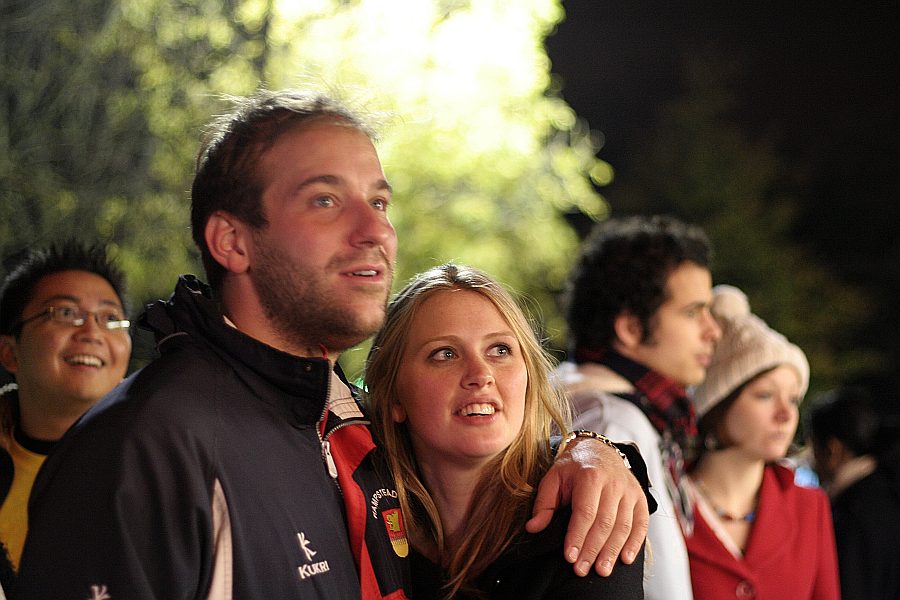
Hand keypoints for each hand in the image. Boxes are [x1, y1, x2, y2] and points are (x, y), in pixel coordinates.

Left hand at [526, 435, 649, 576]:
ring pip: (623, 526)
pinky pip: (641, 523)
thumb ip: (544, 504)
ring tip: (602, 570)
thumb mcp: (553, 478)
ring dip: (613, 551)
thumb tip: (533, 528)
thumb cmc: (573, 468)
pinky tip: (625, 558)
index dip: (577, 536)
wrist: (598, 450)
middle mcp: (613, 483)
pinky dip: (635, 543)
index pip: (585, 511)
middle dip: (593, 549)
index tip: (569, 557)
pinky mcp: (640, 498)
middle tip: (582, 570)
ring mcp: (629, 490)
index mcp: (590, 475)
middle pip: (605, 522)